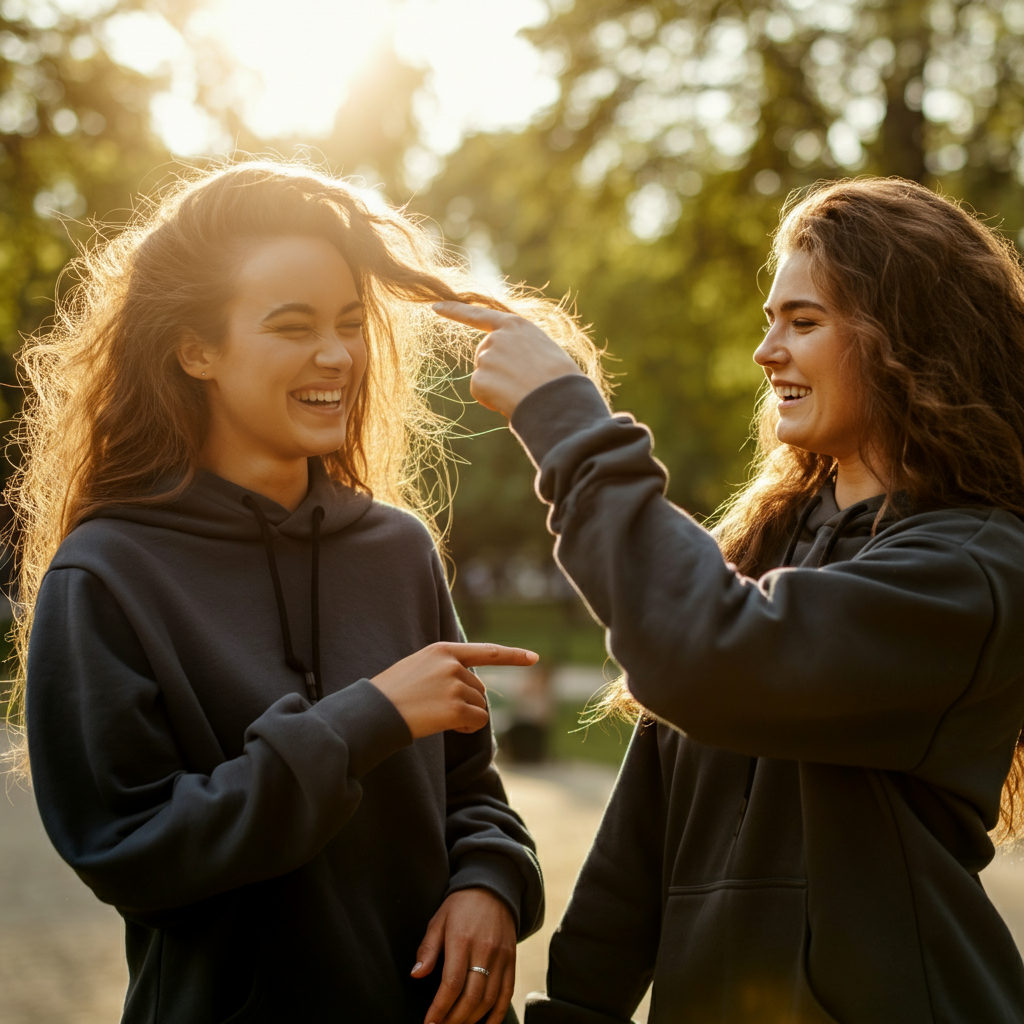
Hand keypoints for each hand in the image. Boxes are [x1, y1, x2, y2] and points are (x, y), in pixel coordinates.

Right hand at [371, 642, 537, 738]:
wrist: (374, 711)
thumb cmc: (393, 692)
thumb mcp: (418, 666)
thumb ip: (445, 668)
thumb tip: (474, 687)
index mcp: (442, 650)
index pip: (486, 651)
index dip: (513, 656)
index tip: (534, 658)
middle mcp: (452, 664)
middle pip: (480, 688)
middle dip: (466, 701)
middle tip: (435, 708)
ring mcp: (455, 685)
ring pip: (480, 706)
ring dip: (465, 715)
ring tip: (436, 715)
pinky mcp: (456, 708)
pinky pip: (477, 721)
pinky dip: (468, 727)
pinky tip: (446, 726)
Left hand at [412, 888, 516, 1023]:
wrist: (492, 889)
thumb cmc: (461, 906)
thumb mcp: (438, 920)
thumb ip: (428, 949)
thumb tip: (416, 974)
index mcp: (462, 939)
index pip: (452, 983)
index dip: (440, 1009)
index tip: (429, 1023)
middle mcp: (484, 950)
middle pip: (471, 997)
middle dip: (453, 1020)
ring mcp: (501, 957)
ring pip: (488, 1000)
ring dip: (471, 1020)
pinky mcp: (512, 961)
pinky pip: (507, 994)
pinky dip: (496, 1015)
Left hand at [432, 300, 582, 416]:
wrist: (559, 397)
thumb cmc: (561, 378)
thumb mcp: (543, 350)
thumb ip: (520, 348)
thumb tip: (508, 367)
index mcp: (516, 325)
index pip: (479, 314)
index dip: (456, 311)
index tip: (435, 306)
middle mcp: (497, 337)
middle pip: (483, 354)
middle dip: (495, 370)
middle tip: (522, 383)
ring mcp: (486, 356)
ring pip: (483, 375)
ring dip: (497, 387)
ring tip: (522, 391)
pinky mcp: (479, 377)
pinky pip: (480, 392)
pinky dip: (491, 400)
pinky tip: (510, 400)